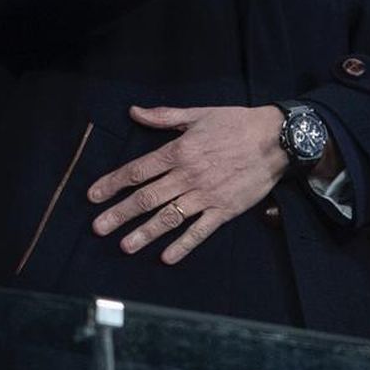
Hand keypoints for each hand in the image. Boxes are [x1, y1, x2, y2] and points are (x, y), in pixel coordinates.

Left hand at [87, 105, 286, 263]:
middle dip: (120, 213)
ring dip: (145, 233)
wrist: (276, 138)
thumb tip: (134, 111)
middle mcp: (188, 175)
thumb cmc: (236, 123)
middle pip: (147, 197)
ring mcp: (206, 195)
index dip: (113, 183)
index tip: (93, 196)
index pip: (138, 170)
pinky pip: (200, 231)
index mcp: (179, 151)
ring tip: (125, 246)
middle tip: (98, 227)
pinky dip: (183, 245)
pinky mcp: (225, 209)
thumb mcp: (198, 114)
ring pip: (168, 217)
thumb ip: (164, 116)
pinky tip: (167, 257)